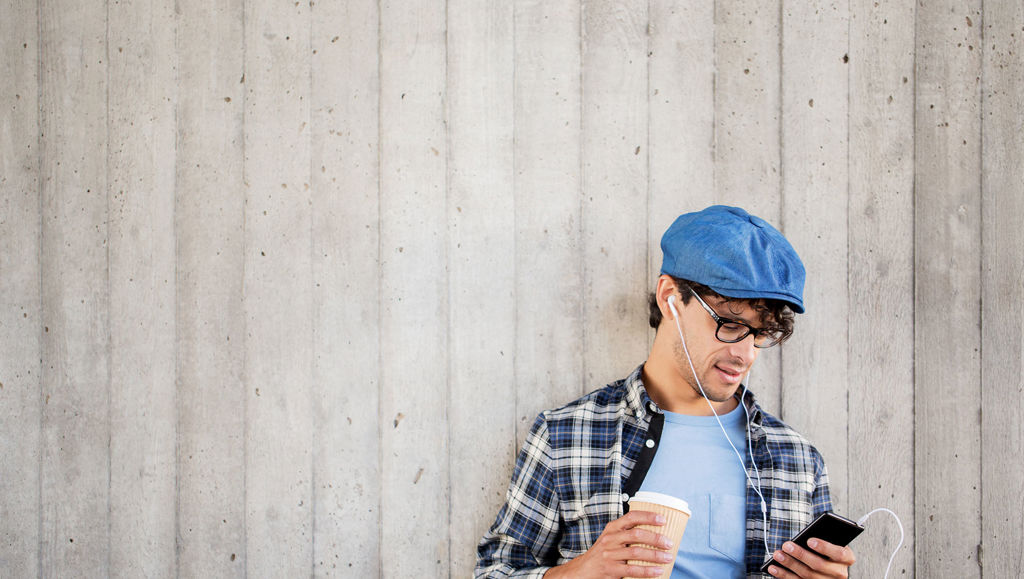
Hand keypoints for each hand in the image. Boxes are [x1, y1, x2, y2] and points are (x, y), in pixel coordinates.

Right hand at [543, 510, 674, 578]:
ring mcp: (609, 554)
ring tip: (668, 557)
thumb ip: (626, 535)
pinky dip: (647, 570)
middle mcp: (610, 539)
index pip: (631, 517)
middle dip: (656, 538)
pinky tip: (658, 571)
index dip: (648, 516)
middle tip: (669, 543)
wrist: (581, 571)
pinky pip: (632, 569)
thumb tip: (654, 534)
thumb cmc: (601, 555)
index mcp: (612, 529)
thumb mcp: (610, 539)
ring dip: (655, 555)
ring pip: (636, 552)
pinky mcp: (610, 569)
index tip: (663, 519)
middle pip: (636, 534)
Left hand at [764, 538, 855, 577]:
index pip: (839, 553)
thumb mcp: (830, 541)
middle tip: (786, 545)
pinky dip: (784, 576)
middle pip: (819, 565)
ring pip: (807, 575)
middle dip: (800, 554)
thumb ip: (823, 538)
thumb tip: (805, 536)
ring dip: (789, 564)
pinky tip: (773, 568)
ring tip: (777, 555)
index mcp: (847, 559)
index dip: (825, 547)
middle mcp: (839, 573)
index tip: (809, 540)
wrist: (829, 566)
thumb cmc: (827, 549)